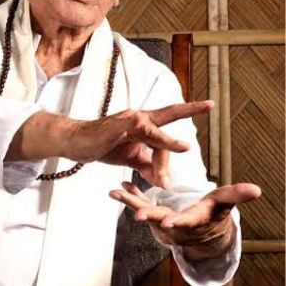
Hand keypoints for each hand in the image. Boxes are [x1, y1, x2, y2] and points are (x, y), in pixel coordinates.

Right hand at [64, 100, 211, 187]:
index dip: (186, 113)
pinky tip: (175, 144)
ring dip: (171, 144)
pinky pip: (147, 134)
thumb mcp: (129, 158)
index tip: (207, 106)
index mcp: (142, 124)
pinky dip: (162, 140)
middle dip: (191, 108)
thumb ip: (148, 165)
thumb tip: (163, 180)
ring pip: (158, 132)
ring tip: (186, 149)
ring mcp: (131, 120)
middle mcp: (139, 118)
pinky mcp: (123, 126)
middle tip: (211, 105)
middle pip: (169, 112)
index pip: (167, 119)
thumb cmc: (100, 145)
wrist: (74, 142)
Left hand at [110, 181, 260, 259]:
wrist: (201, 231)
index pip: (187, 222)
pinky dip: (130, 196)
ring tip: (116, 192)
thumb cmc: (214, 213)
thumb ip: (238, 195)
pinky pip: (140, 204)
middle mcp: (175, 224)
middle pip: (161, 220)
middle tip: (137, 215)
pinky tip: (119, 187)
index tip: (167, 223)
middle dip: (149, 216)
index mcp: (195, 220)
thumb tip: (257, 190)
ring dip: (130, 202)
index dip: (178, 222)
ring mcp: (161, 221)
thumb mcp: (225, 202)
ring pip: (145, 211)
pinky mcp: (153, 215)